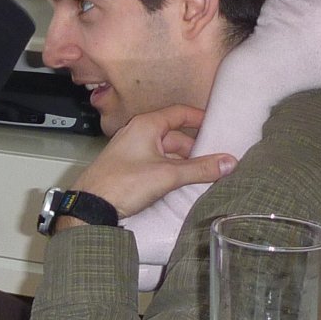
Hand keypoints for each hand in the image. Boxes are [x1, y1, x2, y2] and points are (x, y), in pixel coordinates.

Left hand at [70, 105, 234, 219]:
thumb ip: (200, 169)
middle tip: (217, 161)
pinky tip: (182, 184)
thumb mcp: (168, 175)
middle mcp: (139, 133)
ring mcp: (133, 151)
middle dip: (195, 149)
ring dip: (184, 163)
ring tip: (205, 176)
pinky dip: (171, 171)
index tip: (218, 126)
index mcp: (147, 125)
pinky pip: (157, 164)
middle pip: (175, 135)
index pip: (179, 113)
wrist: (91, 206)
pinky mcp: (130, 168)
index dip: (200, 118)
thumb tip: (229, 162)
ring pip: (167, 152)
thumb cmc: (122, 183)